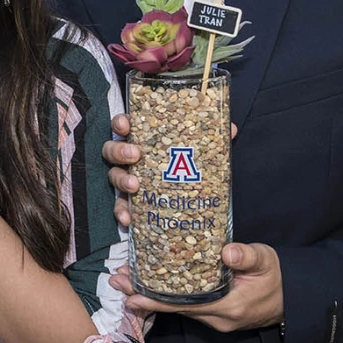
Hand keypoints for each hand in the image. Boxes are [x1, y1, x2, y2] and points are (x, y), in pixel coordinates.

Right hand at [103, 114, 237, 226]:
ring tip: (135, 186)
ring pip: (113, 175)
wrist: (190, 196)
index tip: (127, 124)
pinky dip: (121, 211)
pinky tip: (128, 219)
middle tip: (135, 155)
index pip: (125, 125)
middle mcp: (130, 157)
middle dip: (120, 150)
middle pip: (112, 149)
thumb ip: (212, 139)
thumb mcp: (200, 150)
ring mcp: (127, 179)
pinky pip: (120, 205)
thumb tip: (231, 128)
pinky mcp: (130, 201)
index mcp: (143, 138)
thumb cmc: (188, 164)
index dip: (121, 123)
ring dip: (121, 179)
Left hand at [110, 242, 284, 331]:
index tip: (132, 294)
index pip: (185, 305)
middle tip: (116, 280)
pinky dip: (167, 295)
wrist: (294, 297)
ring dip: (151, 294)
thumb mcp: (267, 260)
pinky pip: (186, 305)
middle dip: (144, 294)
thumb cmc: (278, 277)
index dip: (156, 300)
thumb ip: (247, 256)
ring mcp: (215, 317)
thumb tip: (226, 251)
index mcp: (229, 306)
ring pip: (177, 306)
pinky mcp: (214, 312)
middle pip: (174, 306)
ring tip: (125, 279)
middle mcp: (217, 317)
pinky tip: (151, 283)